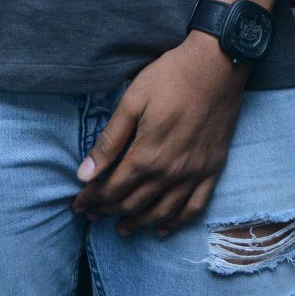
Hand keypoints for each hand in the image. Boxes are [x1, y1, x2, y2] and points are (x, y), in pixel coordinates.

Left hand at [71, 32, 247, 235]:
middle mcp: (170, 173)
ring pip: (161, 212)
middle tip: (91, 214)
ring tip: (121, 229)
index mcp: (147, 155)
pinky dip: (176, 223)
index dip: (92, 199)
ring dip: (138, 223)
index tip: (77, 204)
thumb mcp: (132, 101)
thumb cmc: (170, 77)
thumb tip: (84, 174)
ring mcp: (194, 174)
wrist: (217, 66)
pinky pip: (194, 208)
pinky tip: (163, 228)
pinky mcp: (212, 170)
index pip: (112, 188)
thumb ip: (109, 141)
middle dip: (108, 211)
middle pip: (133, 203)